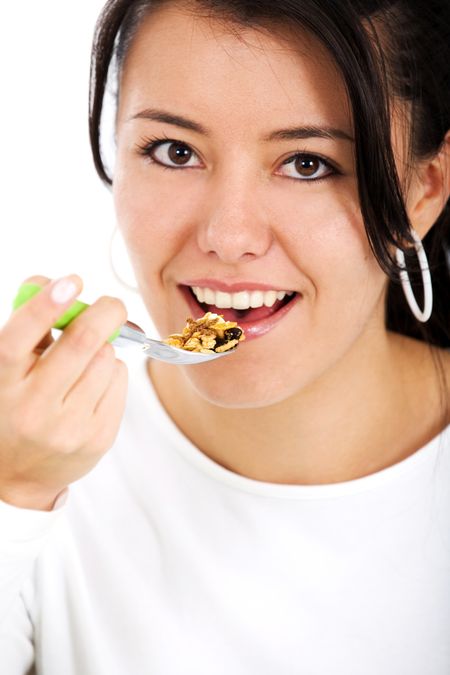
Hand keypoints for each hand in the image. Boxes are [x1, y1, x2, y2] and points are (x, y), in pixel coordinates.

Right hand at [0, 274, 127, 509]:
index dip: (46, 304)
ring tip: (85, 364)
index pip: (18, 337)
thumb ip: (27, 323)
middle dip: (105, 312)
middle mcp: (32, 408)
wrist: (18, 474)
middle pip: (81, 343)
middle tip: (111, 305)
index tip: (71, 281)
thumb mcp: (8, 366)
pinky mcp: (97, 439)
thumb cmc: (14, 404)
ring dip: (104, 349)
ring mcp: (67, 428)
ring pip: (107, 360)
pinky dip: (113, 371)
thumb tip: (52, 282)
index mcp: (2, 382)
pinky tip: (94, 386)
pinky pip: (121, 381)